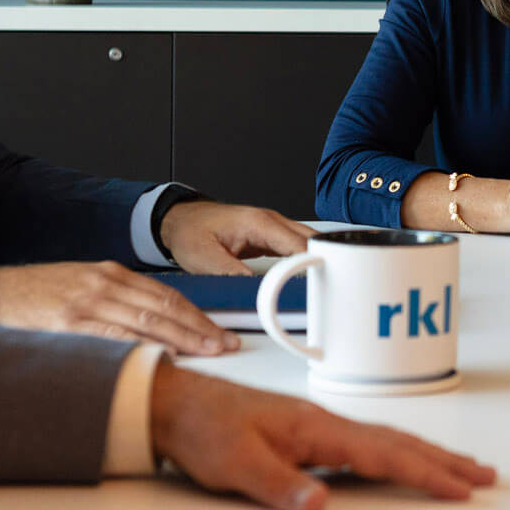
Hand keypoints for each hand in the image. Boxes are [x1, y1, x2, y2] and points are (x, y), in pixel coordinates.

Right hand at [0, 261, 237, 355]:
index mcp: (111, 275)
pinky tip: (164, 357)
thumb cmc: (38, 296)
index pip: (166, 296)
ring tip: (209, 352)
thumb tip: (155, 330)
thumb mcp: (83, 289)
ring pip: (148, 321)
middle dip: (200, 328)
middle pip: (165, 307)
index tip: (220, 332)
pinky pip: (115, 335)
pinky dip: (143, 346)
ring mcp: (89, 303)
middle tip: (228, 345)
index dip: (197, 315)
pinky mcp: (71, 322)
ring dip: (183, 338)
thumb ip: (116, 304)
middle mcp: (105, 285)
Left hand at [148, 363, 495, 509]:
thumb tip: (320, 506)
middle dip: (444, 460)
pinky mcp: (308, 433)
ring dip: (426, 453)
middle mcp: (326, 422)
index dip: (426, 472)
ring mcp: (319, 426)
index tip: (461, 487)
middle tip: (484, 474)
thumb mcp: (235, 465)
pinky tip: (402, 461)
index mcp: (317, 427)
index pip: (384, 453)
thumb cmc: (204, 429)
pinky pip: (367, 443)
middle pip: (398, 442)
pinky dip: (397, 451)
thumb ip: (279, 485)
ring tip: (460, 466)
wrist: (175, 404)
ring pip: (386, 440)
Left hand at [160, 198, 313, 274]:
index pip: (297, 244)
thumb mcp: (203, 257)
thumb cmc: (189, 232)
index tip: (323, 282)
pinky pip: (296, 247)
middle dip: (325, 261)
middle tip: (330, 288)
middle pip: (310, 240)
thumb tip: (256, 288)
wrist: (179, 220)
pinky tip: (308, 278)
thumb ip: (229, 272)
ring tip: (324, 286)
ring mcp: (273, 228)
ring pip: (307, 242)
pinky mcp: (270, 237)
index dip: (313, 263)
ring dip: (317, 260)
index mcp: (258, 223)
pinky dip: (305, 261)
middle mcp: (271, 221)